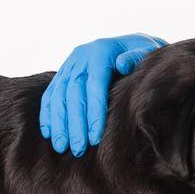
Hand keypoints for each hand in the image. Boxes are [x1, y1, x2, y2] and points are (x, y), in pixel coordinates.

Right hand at [39, 33, 165, 155]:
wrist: (130, 44)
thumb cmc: (142, 53)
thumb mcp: (146, 50)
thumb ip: (136, 57)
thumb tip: (122, 64)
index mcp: (101, 51)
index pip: (94, 85)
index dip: (93, 112)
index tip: (94, 138)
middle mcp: (81, 56)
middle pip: (73, 93)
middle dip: (74, 123)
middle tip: (78, 149)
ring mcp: (70, 64)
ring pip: (58, 95)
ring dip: (58, 123)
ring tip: (61, 147)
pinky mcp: (63, 72)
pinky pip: (50, 94)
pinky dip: (48, 114)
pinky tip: (49, 133)